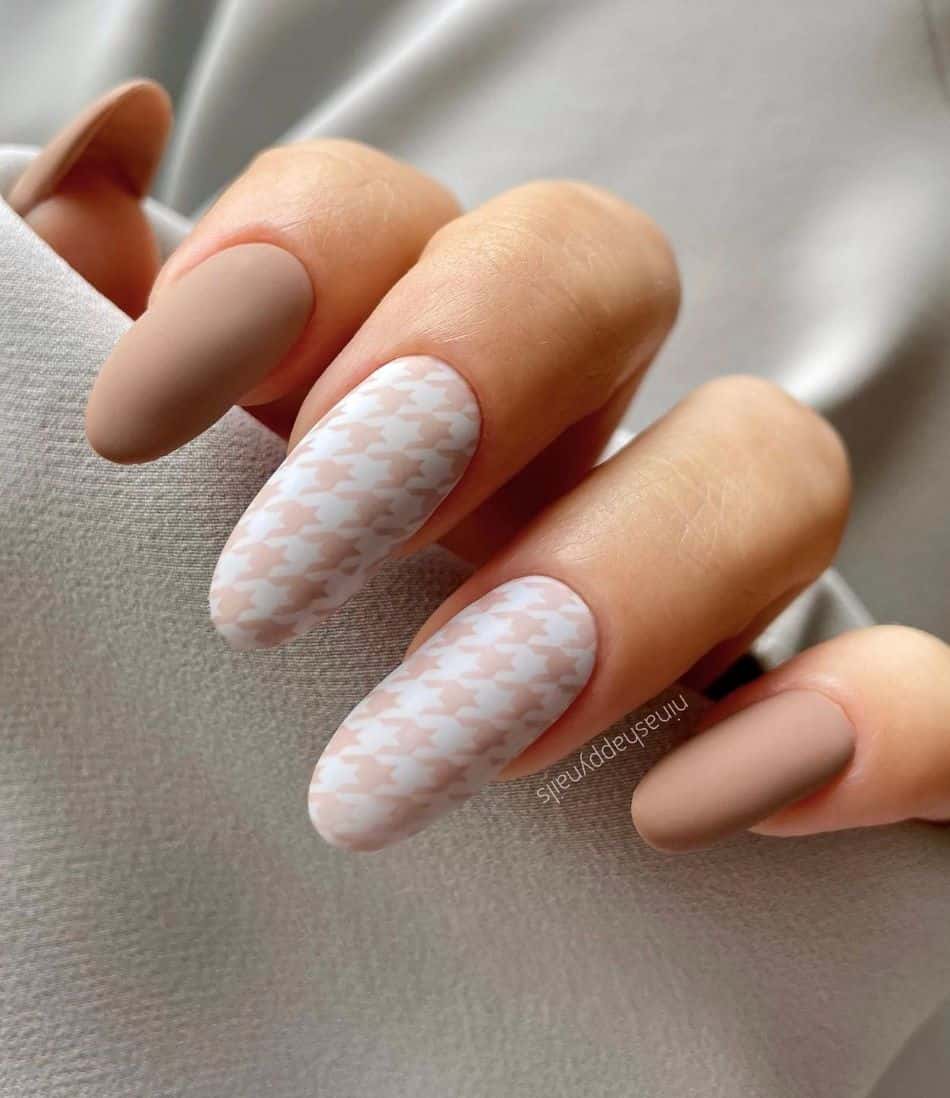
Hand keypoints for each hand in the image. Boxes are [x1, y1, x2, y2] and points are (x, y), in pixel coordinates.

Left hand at [43, 98, 945, 851]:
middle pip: (595, 271)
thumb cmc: (197, 705)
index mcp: (389, 377)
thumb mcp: (110, 521)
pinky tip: (704, 809)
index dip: (284, 261)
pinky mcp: (832, 732)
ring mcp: (708, 580)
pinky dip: (858, 729)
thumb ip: (78, 330)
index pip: (384, 217)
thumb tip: (105, 150)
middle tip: (281, 587)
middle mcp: (564, 444)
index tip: (142, 423)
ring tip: (476, 732)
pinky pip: (928, 691)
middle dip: (458, 376)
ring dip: (629, 578)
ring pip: (774, 460)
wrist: (325, 957)